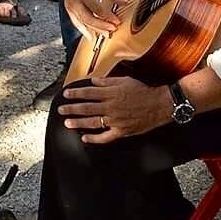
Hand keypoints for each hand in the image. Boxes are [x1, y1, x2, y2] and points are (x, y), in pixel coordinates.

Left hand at [59, 75, 173, 143]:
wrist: (159, 104)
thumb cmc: (143, 91)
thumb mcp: (124, 81)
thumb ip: (107, 82)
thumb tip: (93, 81)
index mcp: (111, 93)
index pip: (88, 93)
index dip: (75, 94)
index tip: (66, 94)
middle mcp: (111, 107)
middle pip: (87, 108)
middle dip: (72, 108)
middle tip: (61, 110)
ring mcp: (116, 120)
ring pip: (93, 122)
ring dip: (79, 123)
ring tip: (68, 123)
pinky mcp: (121, 131)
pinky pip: (105, 137)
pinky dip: (94, 139)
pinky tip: (85, 138)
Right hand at [62, 0, 128, 38]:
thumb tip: (124, 2)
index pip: (96, 7)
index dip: (107, 16)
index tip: (117, 21)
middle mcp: (74, 1)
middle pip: (87, 18)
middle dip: (100, 26)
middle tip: (112, 30)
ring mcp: (70, 7)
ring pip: (82, 23)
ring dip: (94, 30)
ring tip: (106, 35)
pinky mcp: (70, 11)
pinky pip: (77, 23)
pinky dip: (85, 31)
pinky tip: (92, 37)